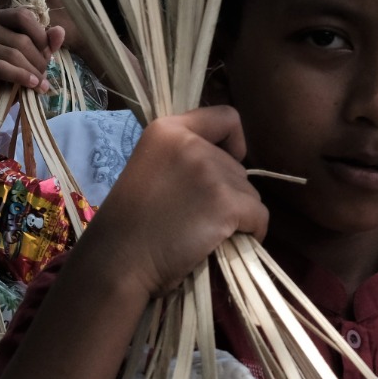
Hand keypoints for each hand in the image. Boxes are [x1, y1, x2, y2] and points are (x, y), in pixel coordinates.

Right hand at [0, 7, 65, 114]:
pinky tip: (31, 84)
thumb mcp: (26, 55)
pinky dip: (20, 76)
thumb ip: (42, 42)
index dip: (40, 35)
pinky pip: (0, 68)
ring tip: (40, 84)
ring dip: (32, 71)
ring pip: (12, 54)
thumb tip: (60, 31)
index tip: (48, 53)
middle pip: (20, 39)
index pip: (23, 16)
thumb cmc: (3, 72)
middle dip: (38, 59)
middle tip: (44, 75)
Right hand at [84, 106, 267, 296]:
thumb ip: (182, 157)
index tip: (222, 165)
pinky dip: (252, 232)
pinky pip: (259, 216)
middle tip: (196, 216)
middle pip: (237, 165)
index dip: (232, 143)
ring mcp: (210, 172)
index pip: (225, 117)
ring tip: (204, 233)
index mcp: (167, 130)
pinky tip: (226, 244)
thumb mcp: (149, 168)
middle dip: (227, 191)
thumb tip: (225, 167)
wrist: (118, 261)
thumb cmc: (128, 224)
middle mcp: (191, 143)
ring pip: (250, 193)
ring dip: (237, 214)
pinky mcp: (227, 203)